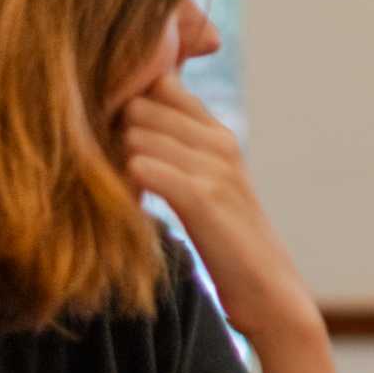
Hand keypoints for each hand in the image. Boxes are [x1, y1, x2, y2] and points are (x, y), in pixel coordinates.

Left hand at [121, 72, 319, 342]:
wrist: (267, 290)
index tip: (110, 135)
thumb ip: (175, 147)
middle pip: (139, 105)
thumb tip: (122, 120)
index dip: (129, 100)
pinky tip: (130, 206)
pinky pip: (146, 168)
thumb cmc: (225, 240)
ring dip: (117, 162)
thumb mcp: (204, 184)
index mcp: (218, 133)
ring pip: (136, 135)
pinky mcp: (206, 199)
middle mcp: (220, 142)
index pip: (161, 83)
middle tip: (105, 170)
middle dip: (114, 131)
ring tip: (118, 193)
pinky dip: (129, 183)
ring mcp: (216, 168)